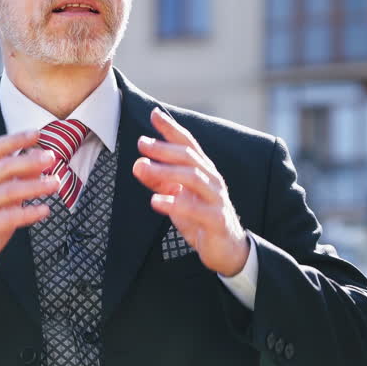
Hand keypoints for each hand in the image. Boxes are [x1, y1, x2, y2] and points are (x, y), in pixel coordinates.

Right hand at [0, 129, 60, 288]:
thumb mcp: (1, 197)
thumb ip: (18, 179)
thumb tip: (41, 161)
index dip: (16, 139)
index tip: (38, 133)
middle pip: (3, 166)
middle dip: (30, 160)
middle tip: (52, 158)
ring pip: (8, 191)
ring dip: (35, 186)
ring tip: (56, 184)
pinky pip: (8, 218)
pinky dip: (29, 213)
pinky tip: (45, 211)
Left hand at [132, 108, 249, 275]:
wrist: (227, 250)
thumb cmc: (201, 219)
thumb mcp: (177, 198)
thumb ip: (161, 182)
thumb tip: (139, 165)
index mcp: (204, 171)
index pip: (188, 144)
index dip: (172, 129)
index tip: (154, 114)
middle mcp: (212, 180)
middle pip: (190, 157)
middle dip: (164, 148)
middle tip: (142, 143)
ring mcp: (216, 199)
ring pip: (194, 177)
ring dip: (166, 171)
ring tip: (142, 168)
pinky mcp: (217, 220)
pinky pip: (196, 209)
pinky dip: (175, 204)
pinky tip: (156, 201)